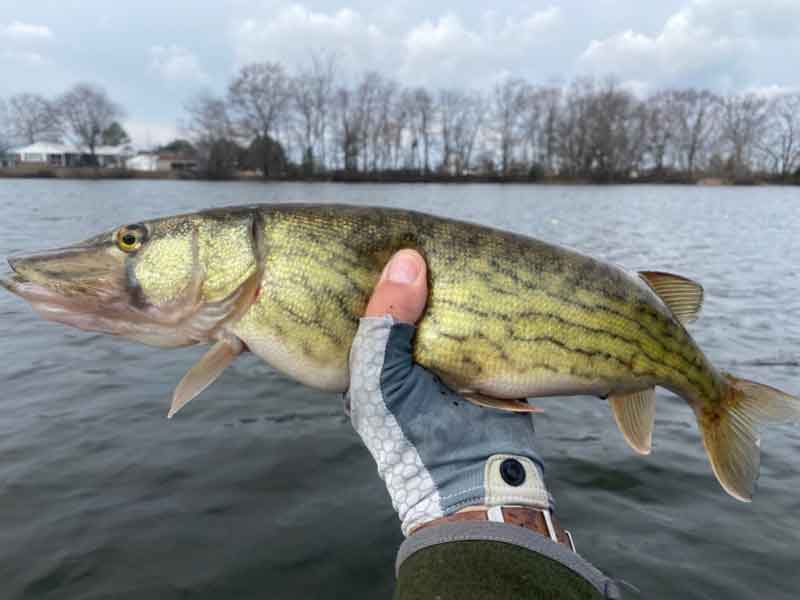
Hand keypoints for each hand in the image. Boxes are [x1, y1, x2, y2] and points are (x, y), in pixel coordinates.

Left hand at [348, 250, 551, 534]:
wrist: (477, 485)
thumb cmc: (411, 437)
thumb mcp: (381, 380)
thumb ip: (385, 323)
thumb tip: (406, 261)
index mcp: (369, 362)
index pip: (365, 307)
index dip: (369, 276)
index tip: (377, 236)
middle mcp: (404, 357)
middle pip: (407, 303)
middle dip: (414, 273)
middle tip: (422, 229)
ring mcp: (444, 359)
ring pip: (445, 309)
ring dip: (449, 284)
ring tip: (452, 239)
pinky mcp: (483, 361)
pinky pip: (480, 324)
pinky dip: (482, 303)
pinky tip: (483, 270)